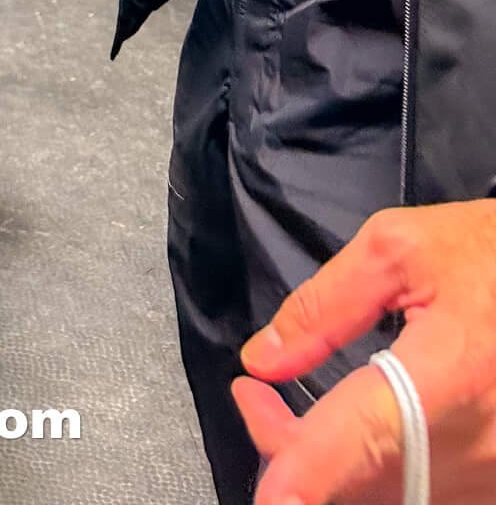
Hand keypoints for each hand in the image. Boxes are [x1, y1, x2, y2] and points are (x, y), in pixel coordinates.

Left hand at [234, 200, 495, 502]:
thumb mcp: (398, 250)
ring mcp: (494, 475)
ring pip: (394, 496)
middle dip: (294, 453)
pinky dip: (380, 476)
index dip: (308, 476)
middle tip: (257, 403)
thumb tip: (265, 360)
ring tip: (291, 417)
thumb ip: (325, 306)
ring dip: (334, 469)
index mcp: (449, 376)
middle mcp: (479, 444)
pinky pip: (429, 493)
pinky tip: (351, 438)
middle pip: (367, 482)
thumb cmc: (489, 255)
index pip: (365, 441)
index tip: (272, 495)